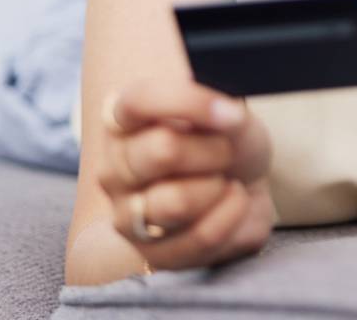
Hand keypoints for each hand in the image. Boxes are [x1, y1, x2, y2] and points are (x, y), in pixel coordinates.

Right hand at [96, 78, 274, 271]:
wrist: (242, 184)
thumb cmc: (225, 140)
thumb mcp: (227, 112)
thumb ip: (220, 106)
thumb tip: (226, 115)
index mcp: (122, 120)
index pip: (139, 101)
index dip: (189, 102)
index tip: (231, 112)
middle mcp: (114, 169)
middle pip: (163, 150)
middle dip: (214, 149)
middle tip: (225, 151)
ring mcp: (127, 216)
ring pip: (177, 201)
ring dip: (219, 187)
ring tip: (225, 181)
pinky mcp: (154, 255)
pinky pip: (201, 238)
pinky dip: (233, 216)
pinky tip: (234, 203)